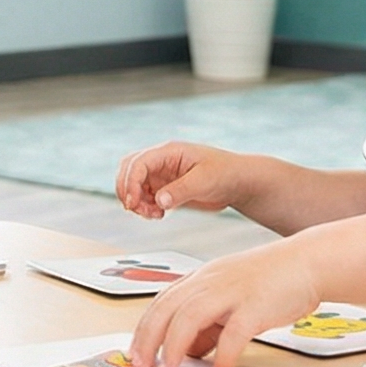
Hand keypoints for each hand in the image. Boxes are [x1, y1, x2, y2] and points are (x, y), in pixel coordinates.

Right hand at [115, 140, 247, 218]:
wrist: (238, 183)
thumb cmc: (226, 173)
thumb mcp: (204, 181)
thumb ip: (180, 191)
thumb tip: (159, 201)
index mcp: (169, 152)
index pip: (138, 163)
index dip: (130, 182)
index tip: (133, 203)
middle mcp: (161, 161)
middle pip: (128, 170)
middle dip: (127, 190)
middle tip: (137, 209)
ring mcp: (162, 175)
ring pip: (133, 185)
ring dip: (136, 201)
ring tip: (153, 214)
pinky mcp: (165, 188)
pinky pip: (144, 197)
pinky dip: (144, 207)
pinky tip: (158, 214)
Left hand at [124, 240, 322, 366]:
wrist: (307, 263)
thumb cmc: (270, 281)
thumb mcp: (230, 296)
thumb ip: (209, 323)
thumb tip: (189, 352)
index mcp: (202, 279)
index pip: (163, 301)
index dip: (145, 327)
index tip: (135, 352)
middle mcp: (211, 282)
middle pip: (168, 308)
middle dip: (149, 338)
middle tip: (141, 365)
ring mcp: (232, 292)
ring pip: (190, 317)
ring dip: (175, 346)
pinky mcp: (255, 307)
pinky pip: (233, 335)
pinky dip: (223, 357)